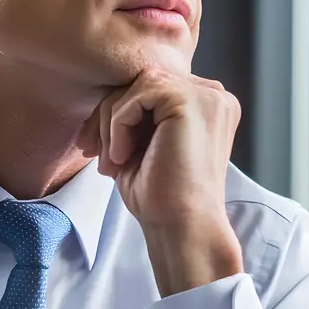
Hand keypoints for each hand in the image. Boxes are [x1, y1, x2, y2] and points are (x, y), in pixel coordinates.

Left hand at [80, 69, 243, 294]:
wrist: (182, 227)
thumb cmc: (163, 196)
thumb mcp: (143, 144)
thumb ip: (135, 114)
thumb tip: (103, 96)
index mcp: (206, 104)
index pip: (150, 88)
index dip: (117, 114)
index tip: (95, 148)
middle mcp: (213, 94)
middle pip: (142, 82)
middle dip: (107, 116)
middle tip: (95, 154)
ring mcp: (206, 95)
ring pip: (136, 86)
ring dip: (112, 124)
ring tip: (114, 162)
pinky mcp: (191, 100)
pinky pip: (137, 95)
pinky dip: (118, 126)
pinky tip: (124, 156)